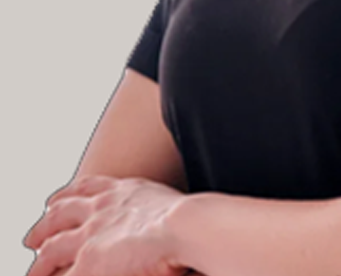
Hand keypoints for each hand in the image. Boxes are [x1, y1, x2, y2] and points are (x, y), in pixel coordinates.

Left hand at [23, 174, 186, 275]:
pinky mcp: (89, 262)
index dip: (70, 194)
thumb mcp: (169, 207)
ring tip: (33, 271)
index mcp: (124, 190)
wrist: (190, 225)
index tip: (58, 198)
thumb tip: (154, 226)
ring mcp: (92, 234)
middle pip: (62, 213)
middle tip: (32, 237)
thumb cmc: (194, 220)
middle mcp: (103, 208)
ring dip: (40, 261)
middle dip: (46, 224)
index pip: (88, 187)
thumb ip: (155, 214)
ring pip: (52, 248)